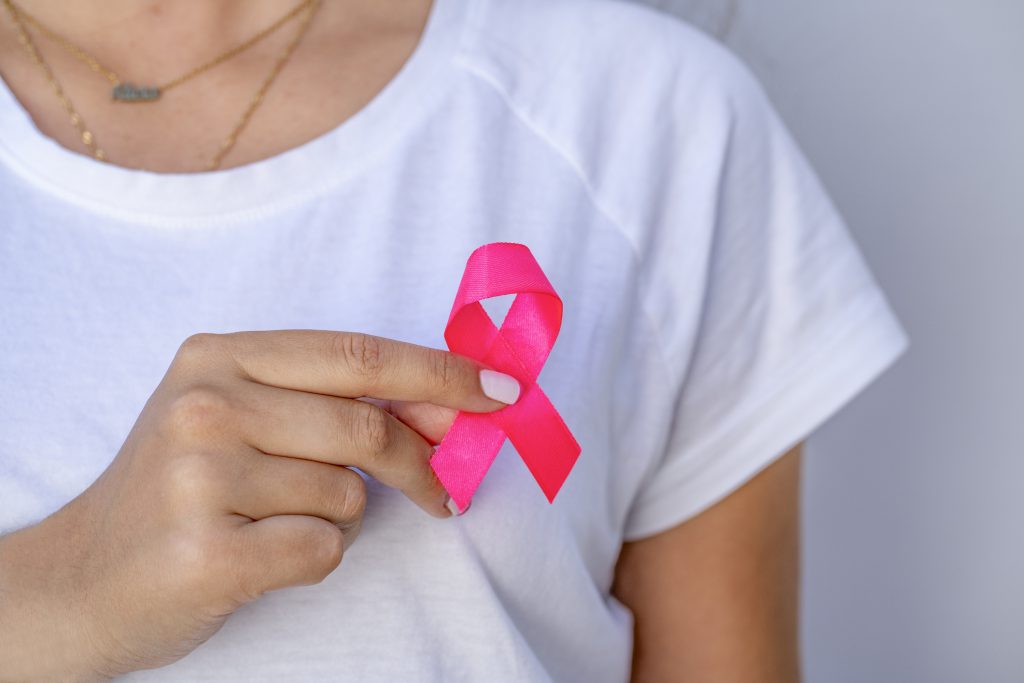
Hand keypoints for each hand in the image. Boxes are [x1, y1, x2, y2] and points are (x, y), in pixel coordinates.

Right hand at [0, 330, 518, 680]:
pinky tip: (260, 556)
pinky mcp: (208, 551)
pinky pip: (323, 549)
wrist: (81, 579)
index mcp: (217, 357)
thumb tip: (451, 408)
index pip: (358, 355)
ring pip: (349, 496)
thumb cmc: (179, 493)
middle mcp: (205, 404)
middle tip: (446, 491)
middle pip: (370, 426)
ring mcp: (200, 478)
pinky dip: (314, 559)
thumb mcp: (238, 419)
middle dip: (423, 464)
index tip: (502, 391)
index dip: (441, 373)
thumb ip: (331, 402)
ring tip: (278, 521)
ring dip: (341, 517)